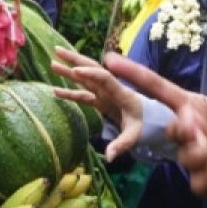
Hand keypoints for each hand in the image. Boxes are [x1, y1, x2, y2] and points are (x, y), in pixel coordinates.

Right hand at [51, 47, 143, 161]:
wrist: (154, 121)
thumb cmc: (147, 126)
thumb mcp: (135, 137)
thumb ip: (122, 145)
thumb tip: (109, 157)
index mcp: (122, 94)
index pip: (106, 79)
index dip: (92, 74)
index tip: (76, 70)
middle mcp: (112, 89)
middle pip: (92, 69)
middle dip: (75, 59)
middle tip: (56, 50)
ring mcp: (106, 94)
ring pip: (85, 79)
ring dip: (69, 71)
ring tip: (52, 64)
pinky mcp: (102, 101)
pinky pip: (84, 94)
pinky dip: (70, 92)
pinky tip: (55, 91)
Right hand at [104, 29, 206, 204]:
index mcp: (195, 107)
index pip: (159, 89)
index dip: (135, 74)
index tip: (109, 58)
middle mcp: (191, 132)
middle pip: (169, 128)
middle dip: (181, 128)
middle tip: (196, 127)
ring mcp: (197, 160)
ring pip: (185, 156)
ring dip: (205, 152)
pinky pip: (199, 180)